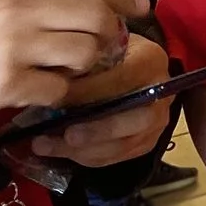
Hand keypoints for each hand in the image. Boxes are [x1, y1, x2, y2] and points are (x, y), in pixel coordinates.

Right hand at [0, 0, 150, 116]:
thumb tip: (97, 3)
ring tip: (67, 70)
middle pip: (96, 15)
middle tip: (108, 47)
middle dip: (112, 33)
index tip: (142, 6)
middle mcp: (19, 9)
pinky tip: (44, 91)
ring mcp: (15, 47)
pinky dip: (62, 94)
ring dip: (86, 65)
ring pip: (86, 52)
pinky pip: (62, 89)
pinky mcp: (9, 84)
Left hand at [29, 34, 174, 167]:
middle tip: (66, 135)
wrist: (129, 69)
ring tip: (45, 145)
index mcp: (151, 60)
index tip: (55, 97)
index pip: (123, 79)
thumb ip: (83, 64)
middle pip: (135, 119)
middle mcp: (160, 93)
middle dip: (97, 130)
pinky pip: (114, 157)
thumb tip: (50, 83)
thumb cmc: (109, 56)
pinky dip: (83, 156)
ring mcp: (156, 122)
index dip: (89, 90)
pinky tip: (56, 149)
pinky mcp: (145, 143)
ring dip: (81, 150)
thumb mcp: (98, 48)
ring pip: (122, 145)